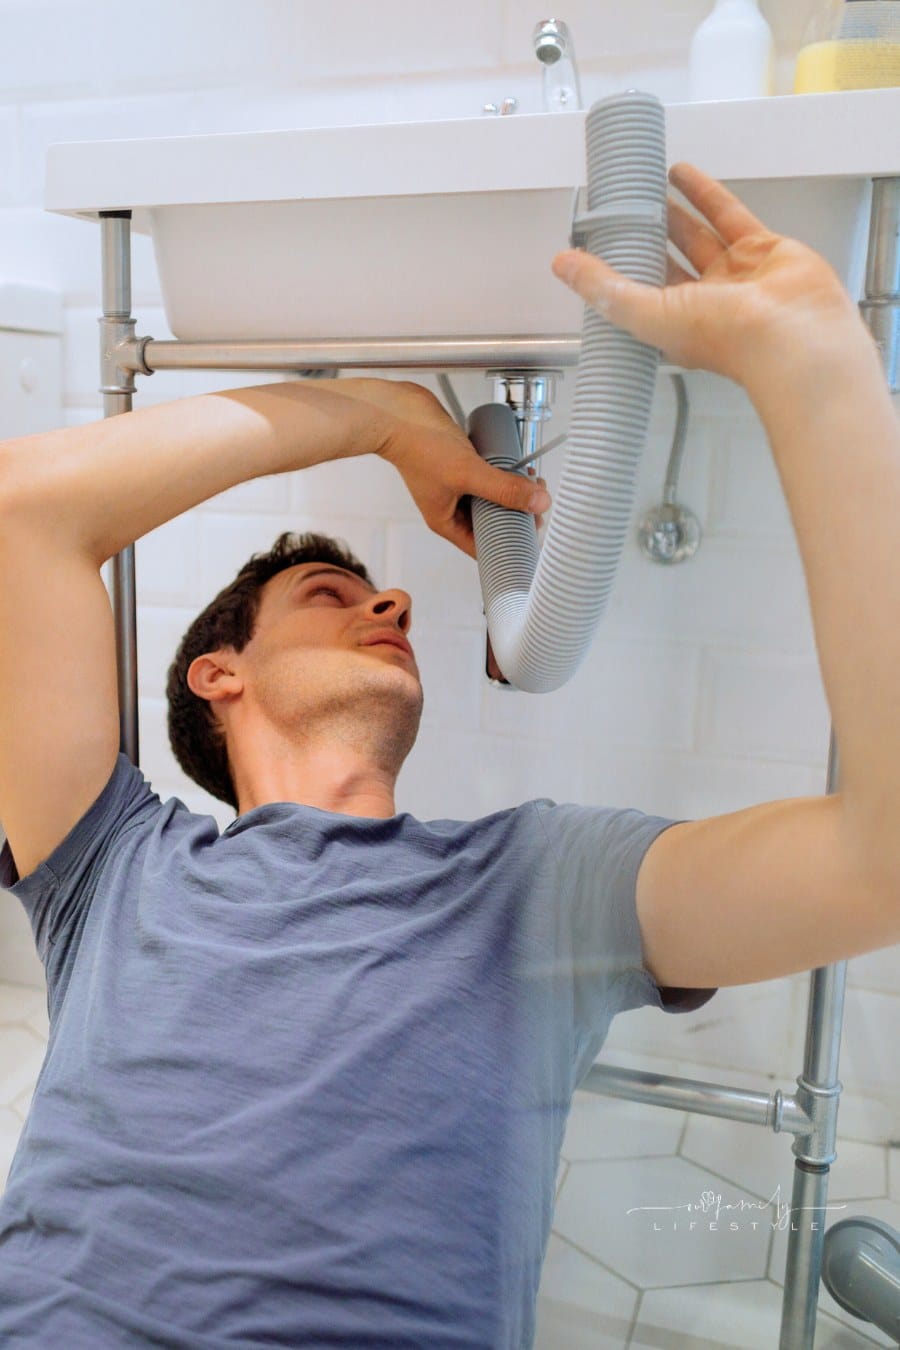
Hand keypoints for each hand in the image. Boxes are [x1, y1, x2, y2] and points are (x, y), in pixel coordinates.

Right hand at [327, 377, 550, 558]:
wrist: (396, 412)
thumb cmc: (417, 446)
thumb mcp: (467, 473)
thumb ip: (503, 488)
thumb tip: (537, 502)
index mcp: (446, 521)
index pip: (482, 545)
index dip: (508, 543)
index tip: (531, 533)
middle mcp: (451, 506)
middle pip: (490, 520)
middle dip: (516, 513)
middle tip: (537, 503)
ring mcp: (455, 484)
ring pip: (491, 496)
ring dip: (512, 491)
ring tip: (531, 482)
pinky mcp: (460, 462)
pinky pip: (487, 474)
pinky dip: (503, 472)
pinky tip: (518, 465)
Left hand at [552, 162, 861, 390]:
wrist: (794, 333)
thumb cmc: (729, 339)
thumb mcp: (648, 314)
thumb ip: (605, 288)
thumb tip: (563, 266)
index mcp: (674, 327)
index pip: (635, 296)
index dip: (616, 273)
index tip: (594, 248)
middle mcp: (703, 305)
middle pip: (664, 263)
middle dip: (642, 238)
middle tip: (620, 211)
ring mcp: (734, 277)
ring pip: (695, 237)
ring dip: (671, 212)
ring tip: (646, 187)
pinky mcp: (760, 250)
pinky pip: (728, 216)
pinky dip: (704, 194)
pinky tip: (682, 174)